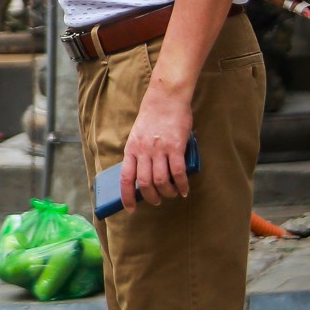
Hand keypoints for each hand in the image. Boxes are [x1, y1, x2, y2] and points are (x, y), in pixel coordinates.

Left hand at [119, 87, 192, 212]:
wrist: (165, 100)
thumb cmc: (152, 119)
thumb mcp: (137, 137)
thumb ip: (139, 154)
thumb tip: (144, 175)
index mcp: (131, 150)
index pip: (125, 179)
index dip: (126, 196)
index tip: (130, 209)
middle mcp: (143, 152)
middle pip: (145, 183)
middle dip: (151, 197)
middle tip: (157, 201)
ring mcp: (159, 150)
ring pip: (161, 180)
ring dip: (167, 192)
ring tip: (172, 194)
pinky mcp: (176, 147)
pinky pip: (178, 172)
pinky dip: (181, 184)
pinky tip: (184, 190)